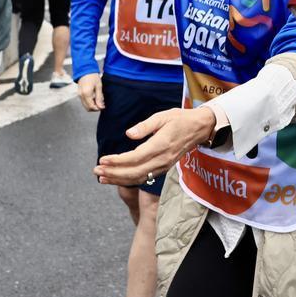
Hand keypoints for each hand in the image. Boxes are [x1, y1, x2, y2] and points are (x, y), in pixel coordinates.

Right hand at [77, 73, 104, 111]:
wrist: (85, 70)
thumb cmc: (93, 76)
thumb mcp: (98, 86)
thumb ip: (99, 98)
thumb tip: (101, 107)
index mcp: (86, 93)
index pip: (91, 107)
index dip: (98, 108)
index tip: (103, 106)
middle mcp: (81, 95)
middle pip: (88, 108)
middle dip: (95, 108)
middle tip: (101, 103)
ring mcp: (79, 95)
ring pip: (85, 105)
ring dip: (92, 105)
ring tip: (98, 99)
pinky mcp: (79, 93)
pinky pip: (84, 101)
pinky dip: (89, 102)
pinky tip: (94, 96)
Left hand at [93, 107, 215, 185]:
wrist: (199, 129)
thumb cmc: (180, 119)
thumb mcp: (162, 116)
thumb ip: (145, 126)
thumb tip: (129, 134)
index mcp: (161, 145)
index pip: (135, 157)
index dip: (118, 161)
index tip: (103, 160)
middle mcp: (162, 159)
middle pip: (135, 172)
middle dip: (114, 173)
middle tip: (96, 171)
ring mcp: (163, 166)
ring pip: (138, 178)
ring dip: (119, 179)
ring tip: (101, 177)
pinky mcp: (163, 168)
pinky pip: (144, 177)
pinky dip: (128, 180)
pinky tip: (116, 178)